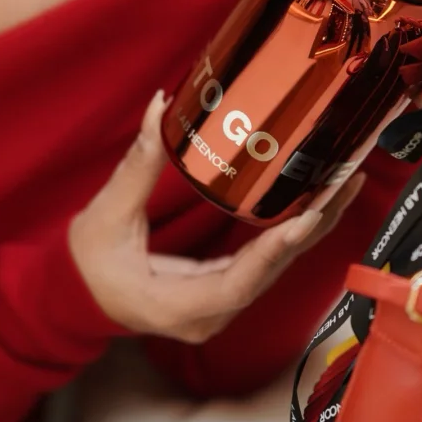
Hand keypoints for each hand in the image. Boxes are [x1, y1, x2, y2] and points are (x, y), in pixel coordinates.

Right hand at [68, 91, 366, 344]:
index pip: (238, 281)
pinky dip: (292, 233)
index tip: (307, 216)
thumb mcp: (106, 216)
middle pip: (272, 271)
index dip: (275, 250)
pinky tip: (317, 203)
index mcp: (178, 305)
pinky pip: (265, 264)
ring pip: (275, 268)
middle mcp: (209, 313)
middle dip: (312, 226)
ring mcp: (219, 306)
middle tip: (348, 180)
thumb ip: (137, 166)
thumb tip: (160, 108)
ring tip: (345, 183)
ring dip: (311, 227)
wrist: (73, 298)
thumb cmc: (86, 265)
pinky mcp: (223, 292)